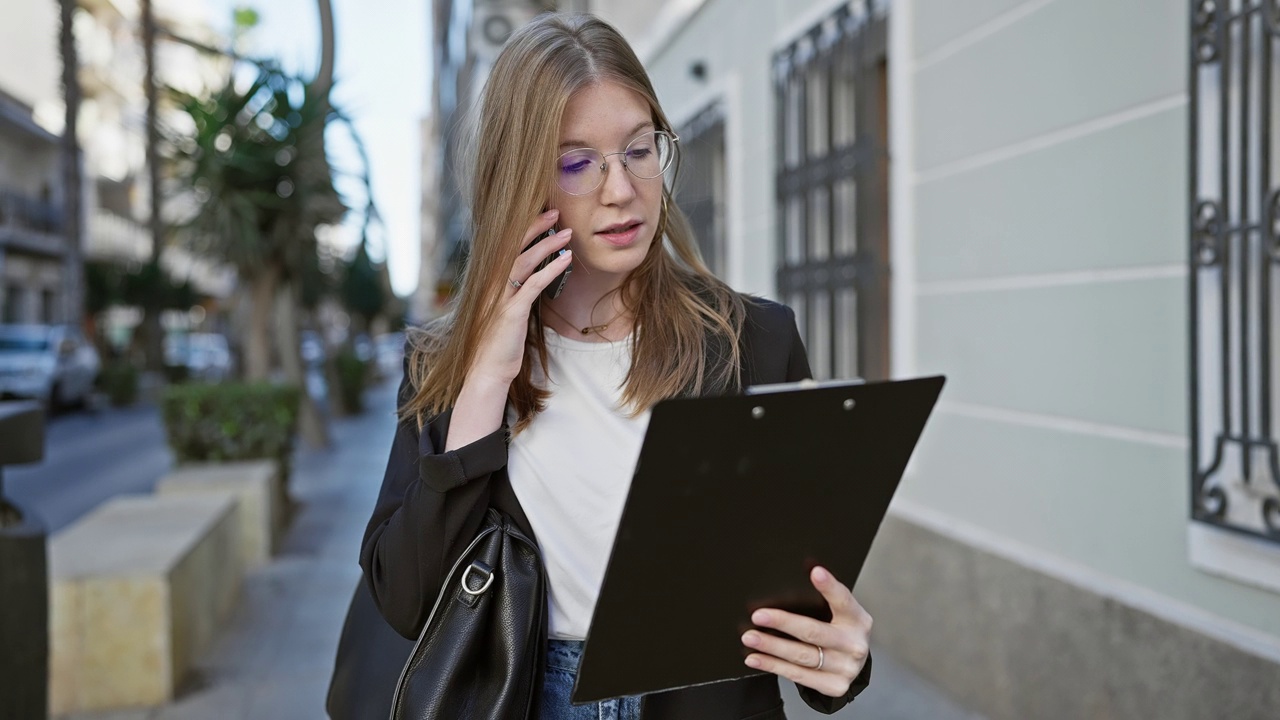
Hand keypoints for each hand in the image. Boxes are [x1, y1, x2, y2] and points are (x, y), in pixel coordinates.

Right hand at [467, 208, 573, 387]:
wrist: (488, 370)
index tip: (542, 213)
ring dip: (548, 245)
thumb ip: (516, 289)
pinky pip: (532, 285)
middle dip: (535, 227)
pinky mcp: (511, 312)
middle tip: (556, 212)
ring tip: (568, 234)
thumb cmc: (501, 340)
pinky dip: (551, 270)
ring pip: (523, 261)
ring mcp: (500, 298)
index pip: (506, 246)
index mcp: (490, 281)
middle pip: (512, 246)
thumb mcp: (507, 309)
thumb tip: (534, 272)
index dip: (524, 228)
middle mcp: (491, 285)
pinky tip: (568, 260)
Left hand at [741, 566, 871, 698]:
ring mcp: (846, 668)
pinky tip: (757, 658)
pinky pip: (798, 675)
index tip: (815, 572)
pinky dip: (773, 666)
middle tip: (758, 616)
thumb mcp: (840, 613)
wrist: (854, 664)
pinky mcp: (834, 686)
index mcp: (857, 620)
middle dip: (783, 622)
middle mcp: (855, 645)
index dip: (829, 586)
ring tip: (750, 638)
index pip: (843, 600)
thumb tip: (797, 573)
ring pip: (801, 656)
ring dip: (772, 646)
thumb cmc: (841, 631)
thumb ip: (824, 599)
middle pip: (814, 632)